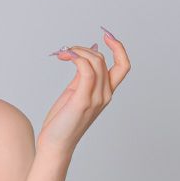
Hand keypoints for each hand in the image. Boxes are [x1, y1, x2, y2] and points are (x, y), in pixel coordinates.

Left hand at [38, 26, 130, 154]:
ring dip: (77, 52)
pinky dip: (77, 58)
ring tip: (62, 54)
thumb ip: (82, 75)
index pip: (123, 65)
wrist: (55, 145)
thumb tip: (86, 53)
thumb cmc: (62, 122)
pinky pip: (86, 70)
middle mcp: (105, 95)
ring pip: (95, 62)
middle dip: (84, 49)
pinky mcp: (82, 100)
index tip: (106, 35)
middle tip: (65, 51)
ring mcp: (95, 98)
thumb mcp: (74, 93)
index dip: (118, 48)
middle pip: (104, 60)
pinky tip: (66, 57)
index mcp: (105, 93)